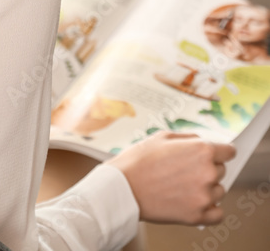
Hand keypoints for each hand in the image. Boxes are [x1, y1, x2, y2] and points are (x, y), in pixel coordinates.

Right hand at [109, 131, 235, 225]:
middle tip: (186, 170)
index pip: (229, 151)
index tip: (215, 155)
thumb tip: (203, 141)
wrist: (123, 187)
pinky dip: (209, 210)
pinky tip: (194, 202)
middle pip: (221, 170)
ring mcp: (204, 196)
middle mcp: (208, 172)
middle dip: (208, 168)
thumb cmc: (140, 160)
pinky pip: (217, 214)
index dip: (220, 152)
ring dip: (207, 188)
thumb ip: (189, 138)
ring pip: (219, 191)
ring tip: (184, 186)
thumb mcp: (163, 136)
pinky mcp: (197, 216)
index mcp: (202, 150)